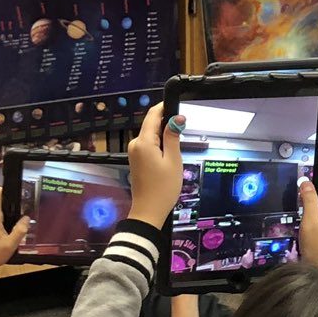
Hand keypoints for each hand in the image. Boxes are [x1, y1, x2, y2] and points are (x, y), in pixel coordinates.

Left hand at [0, 188, 27, 289]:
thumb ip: (20, 229)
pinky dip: (2, 216)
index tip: (17, 195)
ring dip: (7, 212)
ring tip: (14, 223)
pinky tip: (8, 227)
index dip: (7, 190)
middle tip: (20, 215)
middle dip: (10, 204)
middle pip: (0, 199)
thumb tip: (27, 218)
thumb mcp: (11, 244)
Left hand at [127, 103, 184, 226]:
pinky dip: (159, 146)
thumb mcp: (173, 160)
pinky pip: (148, 145)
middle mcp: (135, 144)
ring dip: (164, 137)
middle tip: (183, 133)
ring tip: (177, 151)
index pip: (153, 114)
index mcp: (143, 142)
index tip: (178, 105)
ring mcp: (134, 152)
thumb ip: (173, 137)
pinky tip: (168, 157)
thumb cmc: (163, 189)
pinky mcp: (136, 159)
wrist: (149, 211)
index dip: (165, 107)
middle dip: (167, 124)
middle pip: (151, 124)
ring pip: (151, 135)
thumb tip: (177, 118)